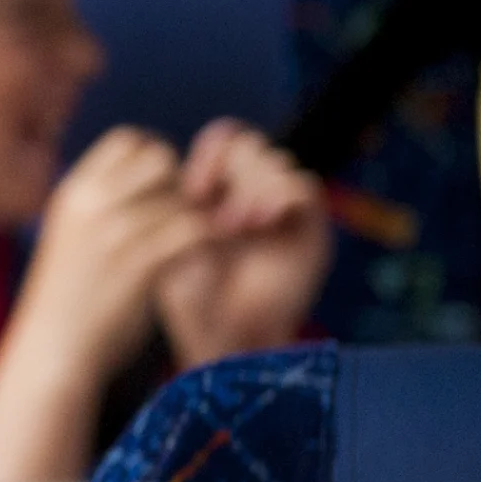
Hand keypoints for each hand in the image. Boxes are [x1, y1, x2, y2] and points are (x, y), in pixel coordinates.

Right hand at [0, 126, 207, 388]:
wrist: (51, 350)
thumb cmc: (67, 300)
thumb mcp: (71, 238)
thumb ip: (102, 207)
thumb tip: (144, 185)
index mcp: (73, 193)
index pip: (127, 139)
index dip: (155, 155)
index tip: (164, 187)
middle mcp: (91, 204)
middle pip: (160, 157)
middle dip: (184, 179)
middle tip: (188, 212)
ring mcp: (114, 231)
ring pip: (182, 193)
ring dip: (203, 211)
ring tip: (208, 233)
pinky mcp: (140, 263)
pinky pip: (193, 228)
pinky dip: (211, 235)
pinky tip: (213, 252)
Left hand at [153, 119, 328, 364]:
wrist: (228, 339)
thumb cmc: (190, 299)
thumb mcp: (174, 244)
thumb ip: (180, 200)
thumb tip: (171, 158)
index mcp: (216, 193)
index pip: (223, 141)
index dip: (211, 153)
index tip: (193, 186)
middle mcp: (252, 195)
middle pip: (250, 145)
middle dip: (231, 167)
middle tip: (213, 204)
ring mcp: (281, 210)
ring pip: (276, 161)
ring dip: (252, 185)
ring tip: (235, 225)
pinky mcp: (309, 227)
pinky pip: (303, 185)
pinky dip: (280, 194)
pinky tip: (261, 220)